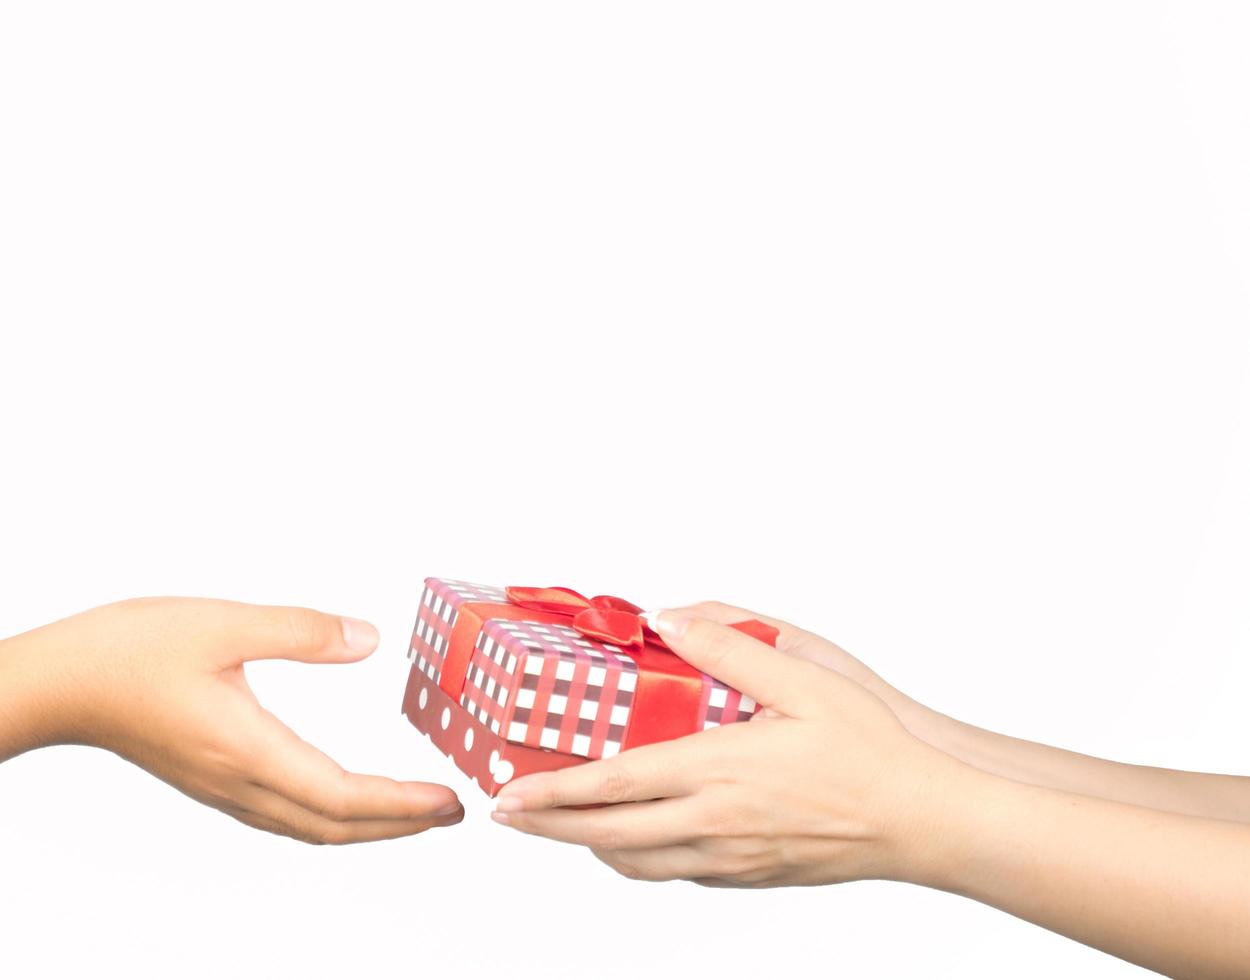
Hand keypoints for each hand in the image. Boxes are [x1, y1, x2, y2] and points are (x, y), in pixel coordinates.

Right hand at [0, 597, 462, 842]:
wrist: (59, 685)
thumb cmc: (129, 651)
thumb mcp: (222, 624)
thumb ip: (300, 631)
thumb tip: (369, 640)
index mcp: (248, 749)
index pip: (342, 797)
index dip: (401, 805)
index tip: (447, 801)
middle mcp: (240, 781)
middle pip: (335, 825)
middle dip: (400, 824)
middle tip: (453, 811)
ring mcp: (224, 787)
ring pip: (310, 825)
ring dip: (369, 824)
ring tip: (414, 810)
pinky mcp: (212, 779)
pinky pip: (286, 814)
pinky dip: (332, 814)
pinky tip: (345, 797)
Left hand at [490, 609, 972, 886]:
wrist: (924, 818)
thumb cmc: (869, 747)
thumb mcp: (804, 677)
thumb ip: (730, 647)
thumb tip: (670, 620)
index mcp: (718, 770)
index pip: (613, 786)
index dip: (552, 793)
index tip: (506, 795)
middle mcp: (715, 822)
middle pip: (607, 836)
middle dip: (549, 827)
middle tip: (507, 816)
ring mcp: (732, 857)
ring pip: (638, 864)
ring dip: (589, 846)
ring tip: (563, 826)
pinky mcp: (752, 874)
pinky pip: (677, 874)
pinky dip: (639, 860)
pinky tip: (638, 841)